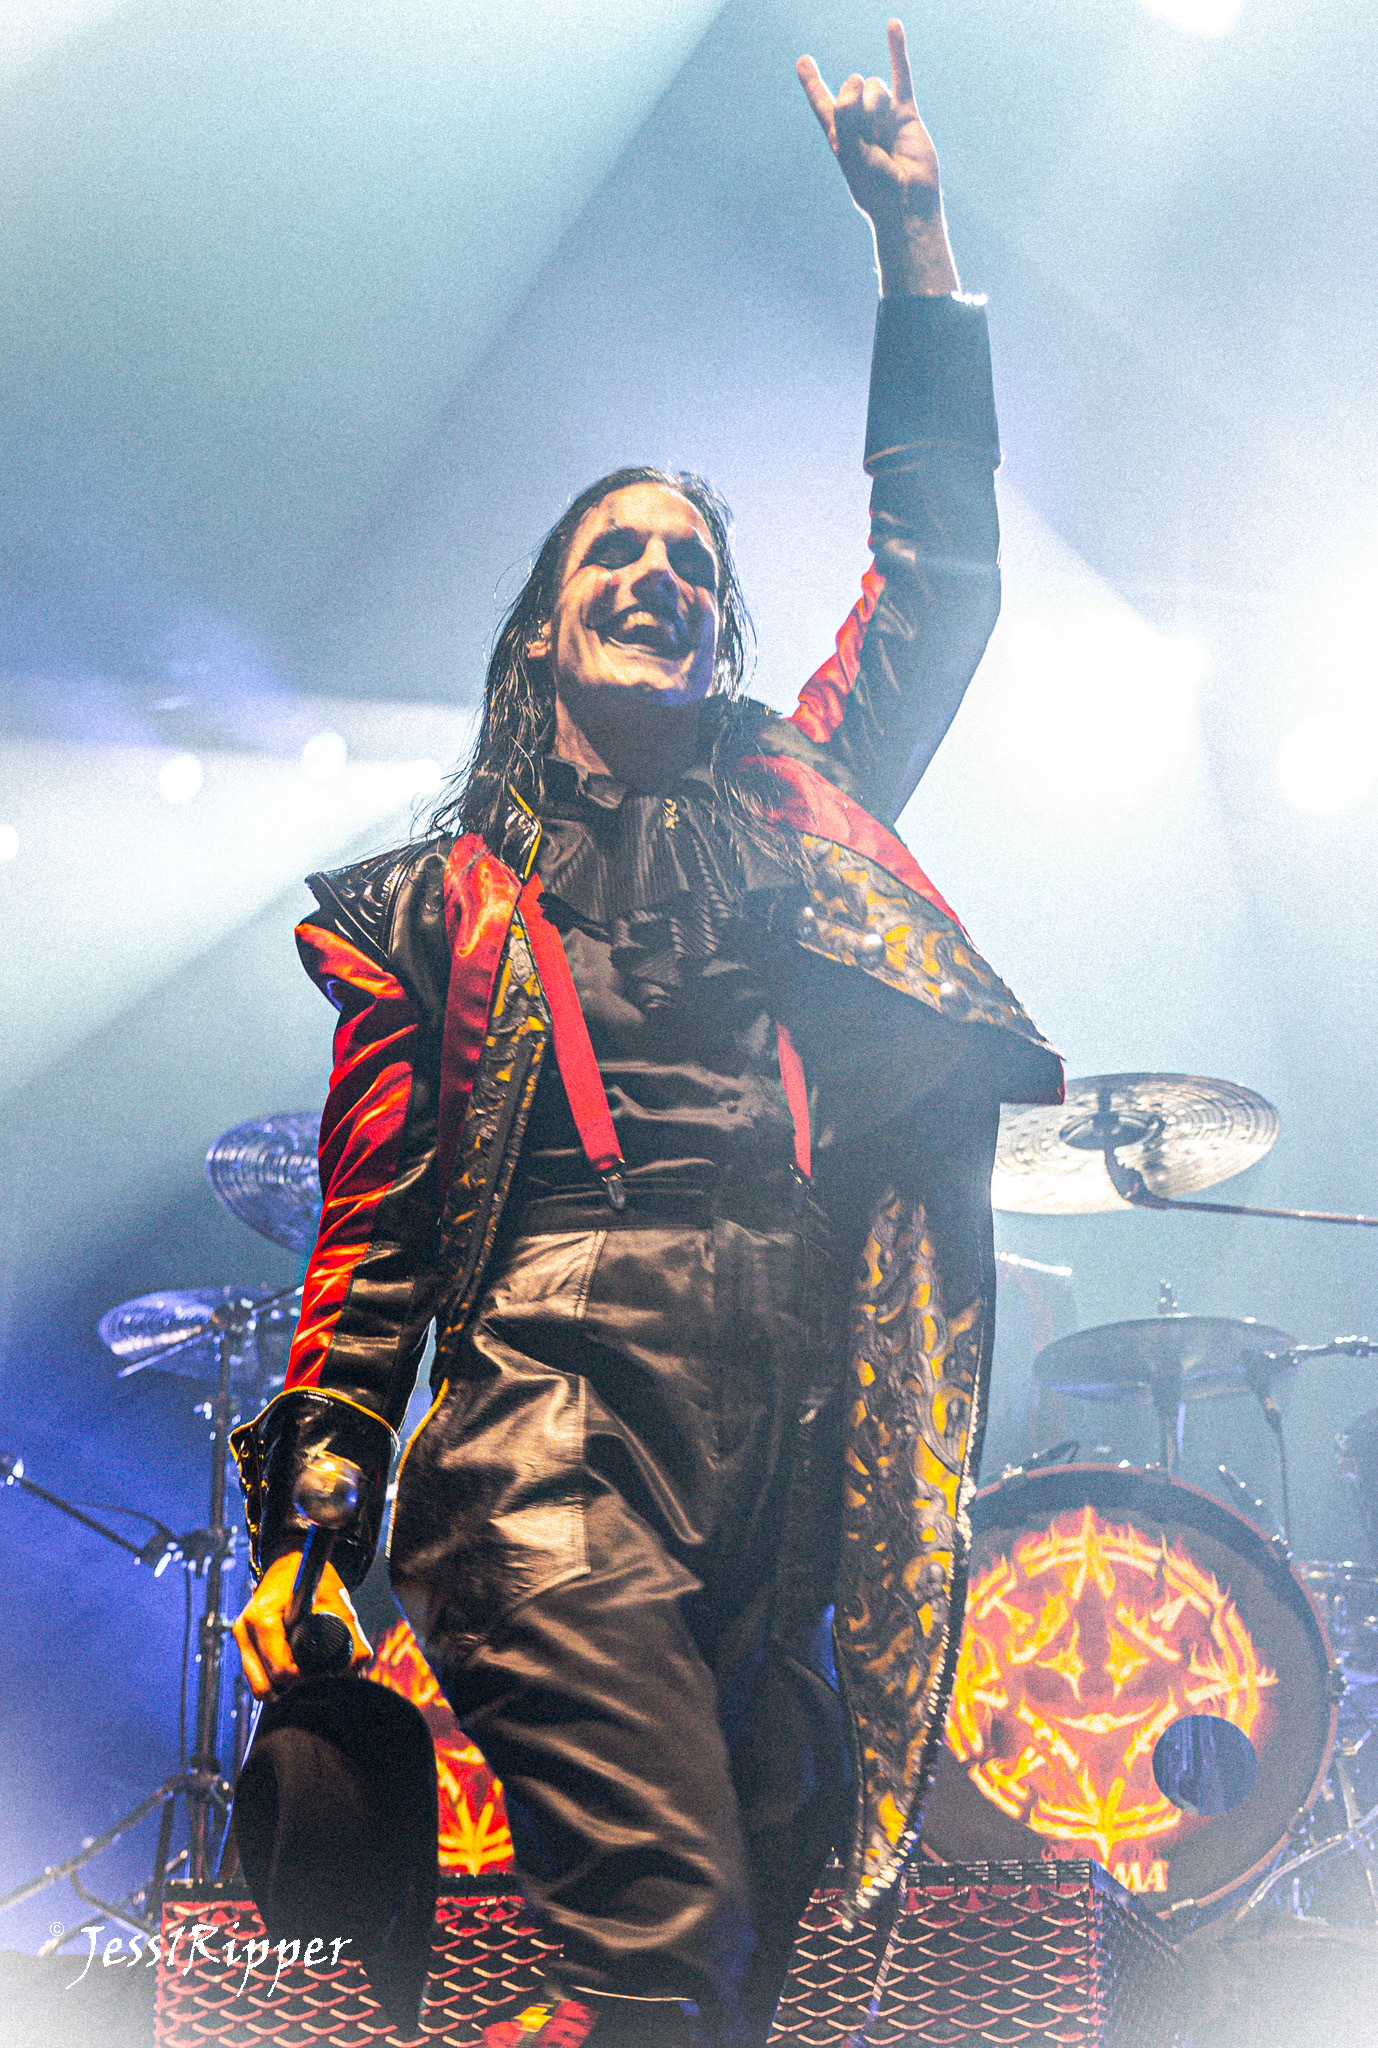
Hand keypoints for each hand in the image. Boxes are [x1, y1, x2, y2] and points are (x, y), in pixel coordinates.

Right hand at [232, 1549, 371, 1699]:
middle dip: (293, 1684)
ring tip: (304, 1665)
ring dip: (282, 1685)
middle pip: (265, 1685)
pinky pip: (258, 1677)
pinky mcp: (244, 1644)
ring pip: (259, 1686)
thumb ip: (352, 1634)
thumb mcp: (337, 1600)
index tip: (323, 1667)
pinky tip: (294, 1663)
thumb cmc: (313, 1576)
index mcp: (262, 1617)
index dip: (306, 1675)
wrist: (292, 1560)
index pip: (281, 1670)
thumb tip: (357, 1666)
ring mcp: (241, 1638)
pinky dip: (276, 1678)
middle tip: (315, 1668)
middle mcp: (244, 1630)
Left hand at [796, 19, 959, 296]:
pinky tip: (893, 25)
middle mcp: (860, 122)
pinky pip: (901, 76)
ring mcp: (883, 116)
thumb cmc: (874, 186)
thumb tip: (859, 83)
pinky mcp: (905, 113)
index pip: (822, 103)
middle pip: (851, 88)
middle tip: (866, 134)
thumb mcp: (848, 151)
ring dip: (875, 105)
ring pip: (873, 86)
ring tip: (883, 134)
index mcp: (839, 135)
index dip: (812, 82)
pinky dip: (897, 50)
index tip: (803, 62)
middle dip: (856, 103)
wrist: (906, 201)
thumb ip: (844, 114)